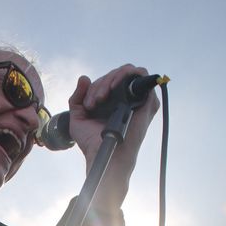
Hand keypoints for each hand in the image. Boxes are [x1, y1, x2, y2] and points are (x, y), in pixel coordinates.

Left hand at [68, 64, 159, 209]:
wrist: (102, 153)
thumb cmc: (92, 141)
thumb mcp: (78, 117)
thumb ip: (77, 97)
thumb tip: (84, 78)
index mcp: (113, 101)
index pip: (108, 81)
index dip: (96, 86)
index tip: (88, 105)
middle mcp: (127, 99)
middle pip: (117, 75)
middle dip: (101, 84)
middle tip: (93, 103)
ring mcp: (138, 99)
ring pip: (129, 72)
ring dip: (111, 79)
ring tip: (101, 97)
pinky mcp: (147, 101)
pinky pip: (141, 75)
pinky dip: (126, 75)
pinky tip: (114, 87)